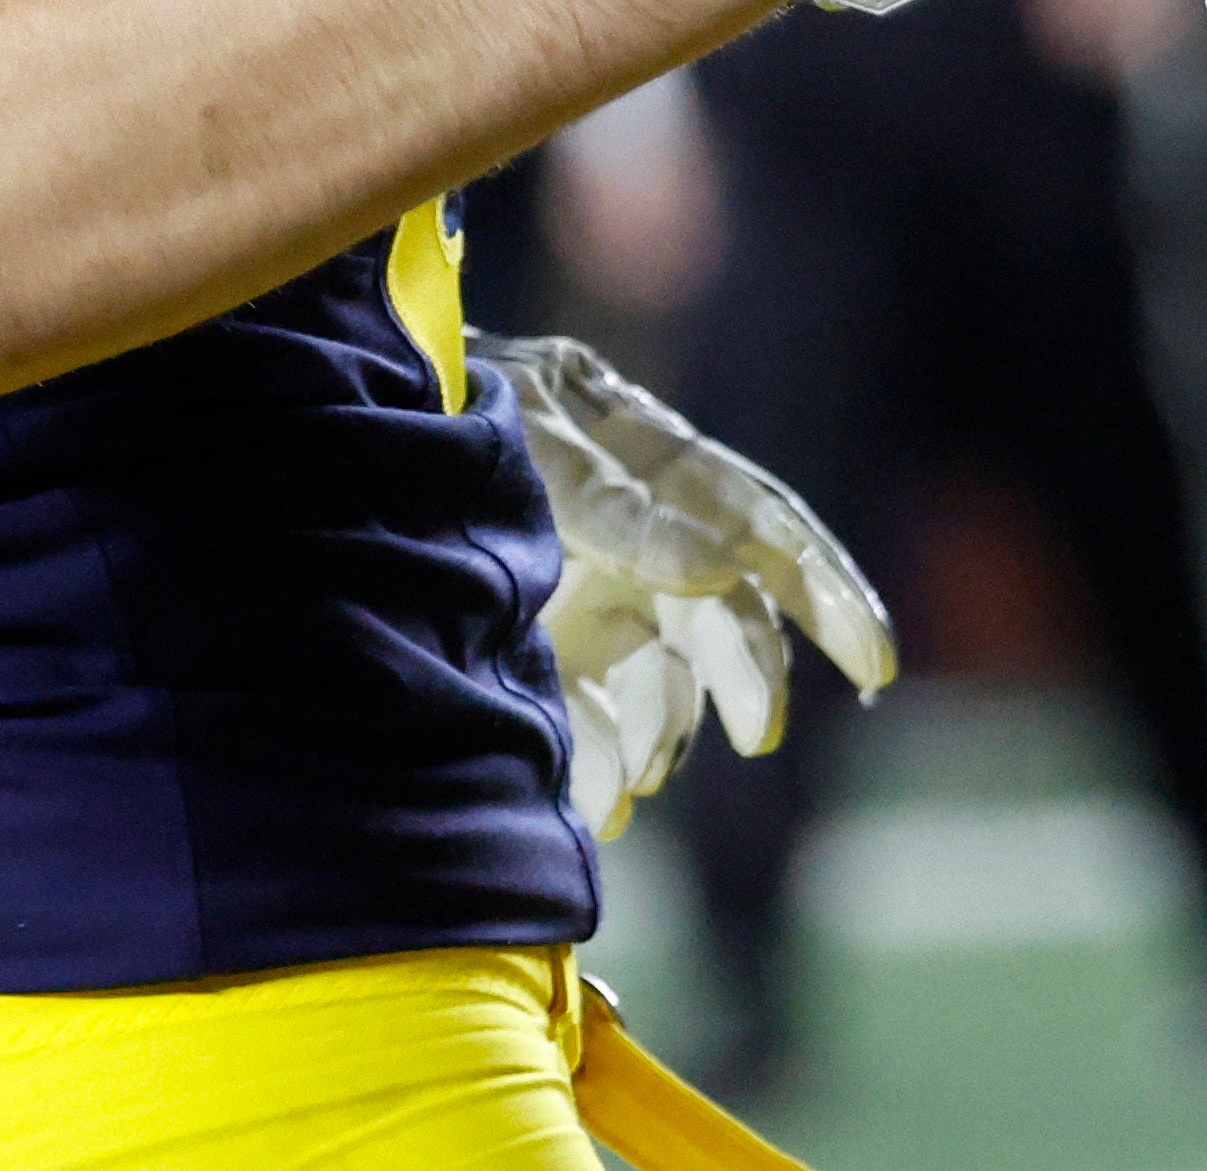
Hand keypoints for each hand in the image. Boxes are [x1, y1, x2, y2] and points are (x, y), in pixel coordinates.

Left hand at [479, 331, 893, 837]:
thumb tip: (725, 570)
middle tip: (758, 732)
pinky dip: (607, 758)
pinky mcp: (545, 645)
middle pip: (728, 613)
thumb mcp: (526, 431)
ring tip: (636, 783)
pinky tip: (605, 803)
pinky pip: (598, 711)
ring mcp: (595, 589)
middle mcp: (643, 531)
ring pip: (666, 677)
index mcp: (659, 459)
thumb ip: (619, 505)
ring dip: (665, 732)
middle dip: (750, 676)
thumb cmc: (440, 403)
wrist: (332, 430)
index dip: (831, 595)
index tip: (874, 664)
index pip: (768, 529)